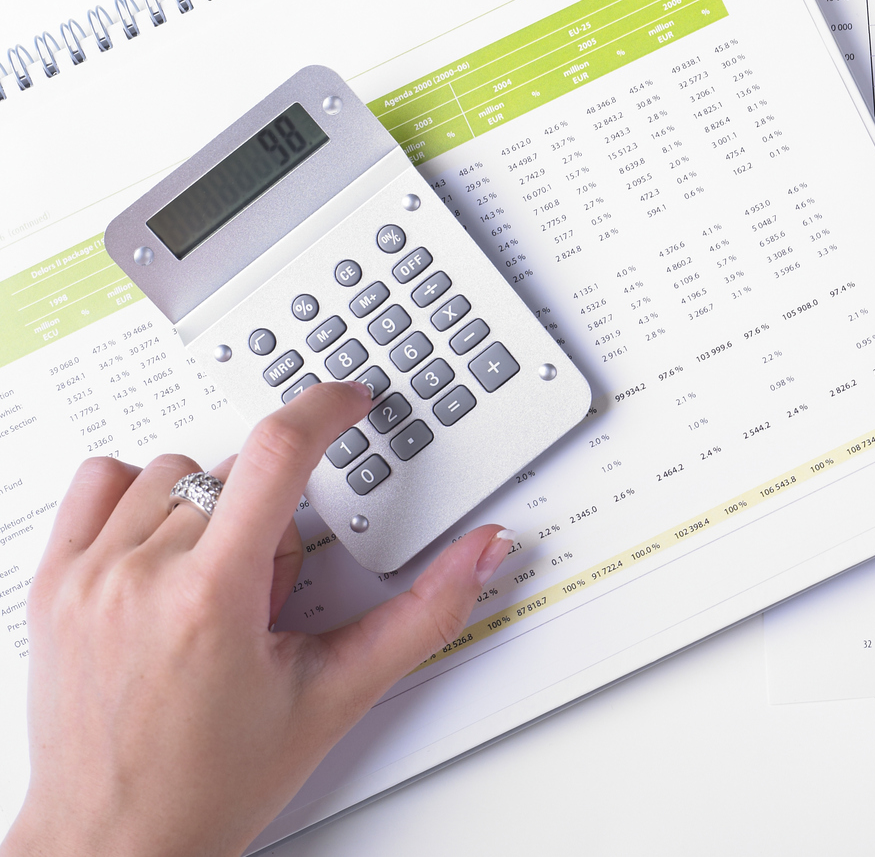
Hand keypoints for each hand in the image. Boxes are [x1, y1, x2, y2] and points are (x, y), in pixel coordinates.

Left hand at [3, 381, 515, 856]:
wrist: (116, 841)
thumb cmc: (211, 783)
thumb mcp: (337, 695)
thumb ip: (425, 613)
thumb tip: (482, 552)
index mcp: (211, 598)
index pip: (277, 451)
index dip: (325, 408)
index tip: (348, 402)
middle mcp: (140, 577)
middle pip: (237, 475)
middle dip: (275, 517)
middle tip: (270, 595)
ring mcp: (88, 578)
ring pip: (175, 472)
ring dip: (212, 506)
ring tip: (218, 584)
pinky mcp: (52, 584)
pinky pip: (101, 483)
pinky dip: (141, 495)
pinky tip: (165, 550)